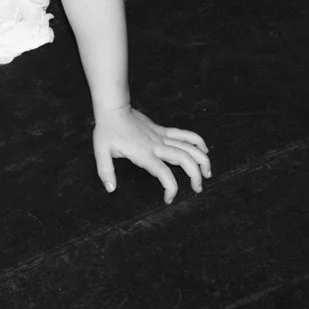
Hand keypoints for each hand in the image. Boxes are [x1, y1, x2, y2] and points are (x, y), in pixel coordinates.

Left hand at [92, 107, 210, 203]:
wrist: (114, 109)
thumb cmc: (107, 130)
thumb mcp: (100, 152)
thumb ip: (105, 171)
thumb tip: (111, 189)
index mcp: (144, 154)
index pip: (164, 174)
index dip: (171, 188)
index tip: (169, 199)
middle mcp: (157, 146)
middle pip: (185, 160)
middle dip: (195, 176)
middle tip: (197, 189)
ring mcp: (162, 137)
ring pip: (189, 146)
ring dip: (202, 159)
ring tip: (207, 173)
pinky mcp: (163, 130)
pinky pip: (184, 134)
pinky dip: (197, 141)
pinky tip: (204, 150)